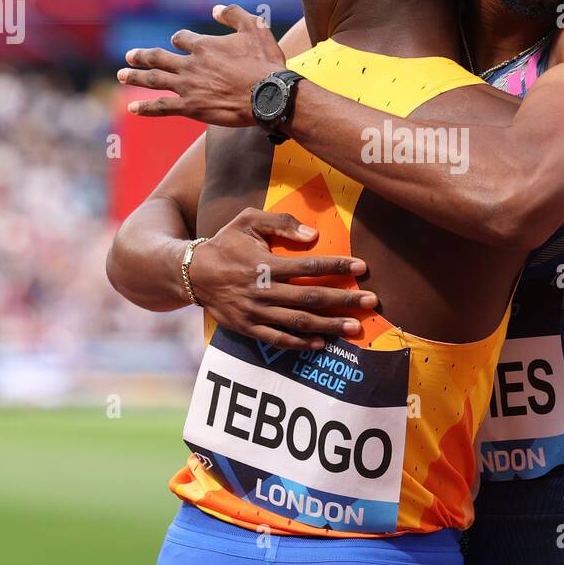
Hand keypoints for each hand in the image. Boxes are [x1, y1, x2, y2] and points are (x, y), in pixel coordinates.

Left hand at [118, 4, 285, 126]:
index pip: (181, 39)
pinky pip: (162, 107)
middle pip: (158, 58)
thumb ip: (234, 14)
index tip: (178, 41)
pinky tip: (132, 109)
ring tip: (121, 75)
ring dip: (136, 77)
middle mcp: (190, 64)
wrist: (268, 95)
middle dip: (142, 57)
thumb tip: (215, 8)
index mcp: (203, 45)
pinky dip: (146, 108)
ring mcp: (188, 86)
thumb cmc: (264, 63)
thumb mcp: (255, 28)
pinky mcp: (191, 107)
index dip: (179, 40)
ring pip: (154, 80)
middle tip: (130, 56)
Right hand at [188, 207, 378, 350]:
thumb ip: (280, 222)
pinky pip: (277, 340)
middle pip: (310, 297)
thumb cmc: (226, 243)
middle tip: (371, 302)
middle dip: (344, 300)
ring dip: (329, 325)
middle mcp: (262, 290)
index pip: (309, 266)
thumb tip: (313, 235)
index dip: (337, 266)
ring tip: (355, 327)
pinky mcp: (247, 328)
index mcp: (264, 263)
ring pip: (298, 322)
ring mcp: (255, 313)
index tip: (362, 267)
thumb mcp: (248, 220)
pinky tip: (320, 343)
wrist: (192, 273)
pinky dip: (299, 344)